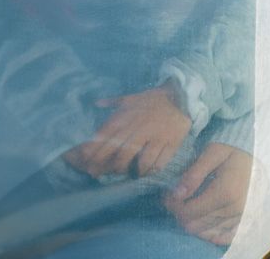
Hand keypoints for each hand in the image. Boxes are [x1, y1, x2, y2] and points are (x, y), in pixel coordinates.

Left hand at [62, 83, 190, 177]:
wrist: (182, 96)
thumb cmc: (154, 100)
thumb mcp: (131, 97)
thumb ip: (113, 102)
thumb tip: (97, 103)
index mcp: (127, 117)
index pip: (107, 138)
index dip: (95, 153)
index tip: (87, 163)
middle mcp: (139, 128)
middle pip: (121, 154)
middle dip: (110, 167)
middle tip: (104, 173)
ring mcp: (155, 137)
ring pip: (139, 161)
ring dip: (131, 171)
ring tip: (127, 173)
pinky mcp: (170, 143)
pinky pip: (158, 162)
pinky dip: (150, 170)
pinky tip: (145, 172)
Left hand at [165, 142, 251, 244]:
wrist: (256, 151)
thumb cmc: (232, 148)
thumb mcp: (212, 153)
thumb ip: (193, 174)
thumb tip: (176, 195)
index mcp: (225, 192)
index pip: (189, 212)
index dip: (172, 206)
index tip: (166, 195)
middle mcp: (234, 208)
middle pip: (195, 224)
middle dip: (180, 212)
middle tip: (175, 199)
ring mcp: (241, 216)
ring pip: (207, 231)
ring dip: (192, 221)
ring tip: (188, 204)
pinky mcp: (244, 218)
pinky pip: (225, 236)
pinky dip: (211, 233)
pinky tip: (204, 226)